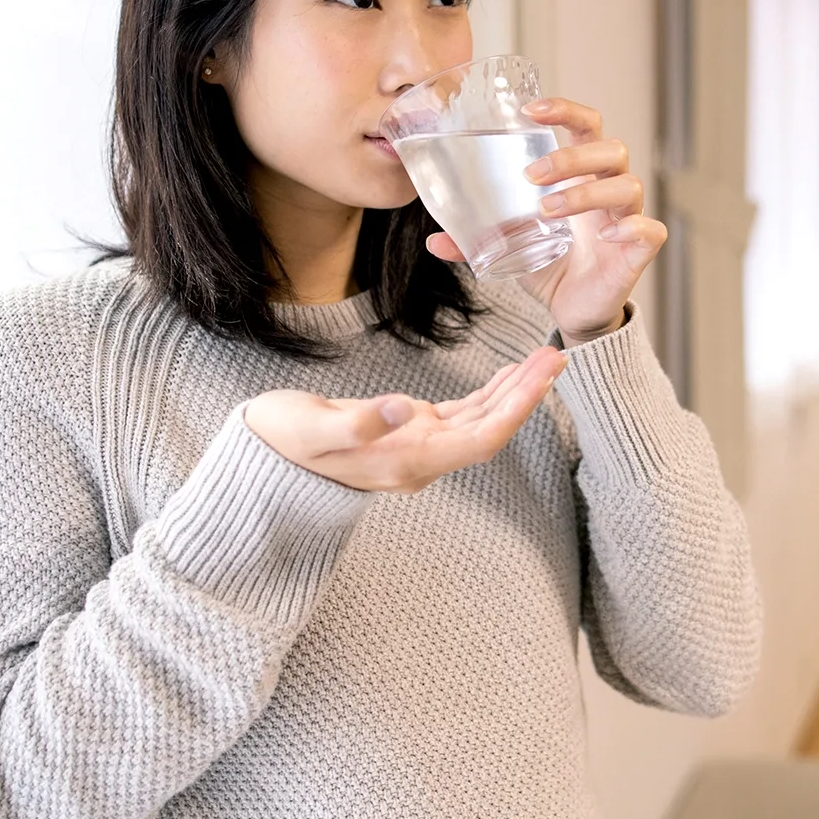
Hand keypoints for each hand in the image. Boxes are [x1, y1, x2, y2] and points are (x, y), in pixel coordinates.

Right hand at [241, 345, 565, 492]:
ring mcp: (417, 447)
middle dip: (526, 395)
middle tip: (556, 357)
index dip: (515, 411)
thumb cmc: (282, 440)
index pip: (479, 440)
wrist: (262, 458)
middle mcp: (420, 460)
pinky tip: (510, 374)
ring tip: (543, 357)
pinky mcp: (409, 431)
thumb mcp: (311, 429)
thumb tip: (401, 409)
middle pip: (489, 430)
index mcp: (405, 462)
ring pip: (480, 421)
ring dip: (513, 392)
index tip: (541, 380)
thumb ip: (357, 423)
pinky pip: (461, 415)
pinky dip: (489, 393)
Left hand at [423, 96, 664, 345]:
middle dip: (571, 156)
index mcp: (582, 176)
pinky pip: (650, 229)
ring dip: (587, 191)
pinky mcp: (638, 251)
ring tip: (549, 210)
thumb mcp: (511, 247)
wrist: (575, 311)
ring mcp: (627, 218)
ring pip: (627, 184)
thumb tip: (434, 241)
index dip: (566, 110)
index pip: (587, 126)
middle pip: (611, 148)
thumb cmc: (551, 265)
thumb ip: (476, 240)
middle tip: (532, 177)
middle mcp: (609, 189)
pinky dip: (630, 227)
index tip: (530, 110)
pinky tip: (604, 236)